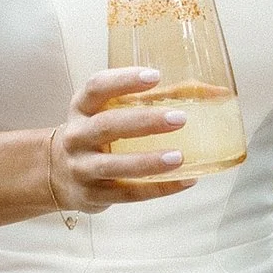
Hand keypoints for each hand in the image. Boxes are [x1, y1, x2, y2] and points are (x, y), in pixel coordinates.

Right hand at [43, 65, 193, 213]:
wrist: (59, 173)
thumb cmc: (96, 135)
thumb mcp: (107, 112)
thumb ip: (150, 100)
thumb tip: (213, 92)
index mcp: (81, 108)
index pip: (96, 87)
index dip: (124, 80)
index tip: (155, 77)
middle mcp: (77, 136)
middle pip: (107, 126)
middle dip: (143, 122)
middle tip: (179, 119)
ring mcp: (82, 168)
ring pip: (114, 165)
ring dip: (148, 161)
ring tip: (179, 157)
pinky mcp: (93, 195)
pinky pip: (128, 193)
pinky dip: (158, 188)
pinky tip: (184, 181)